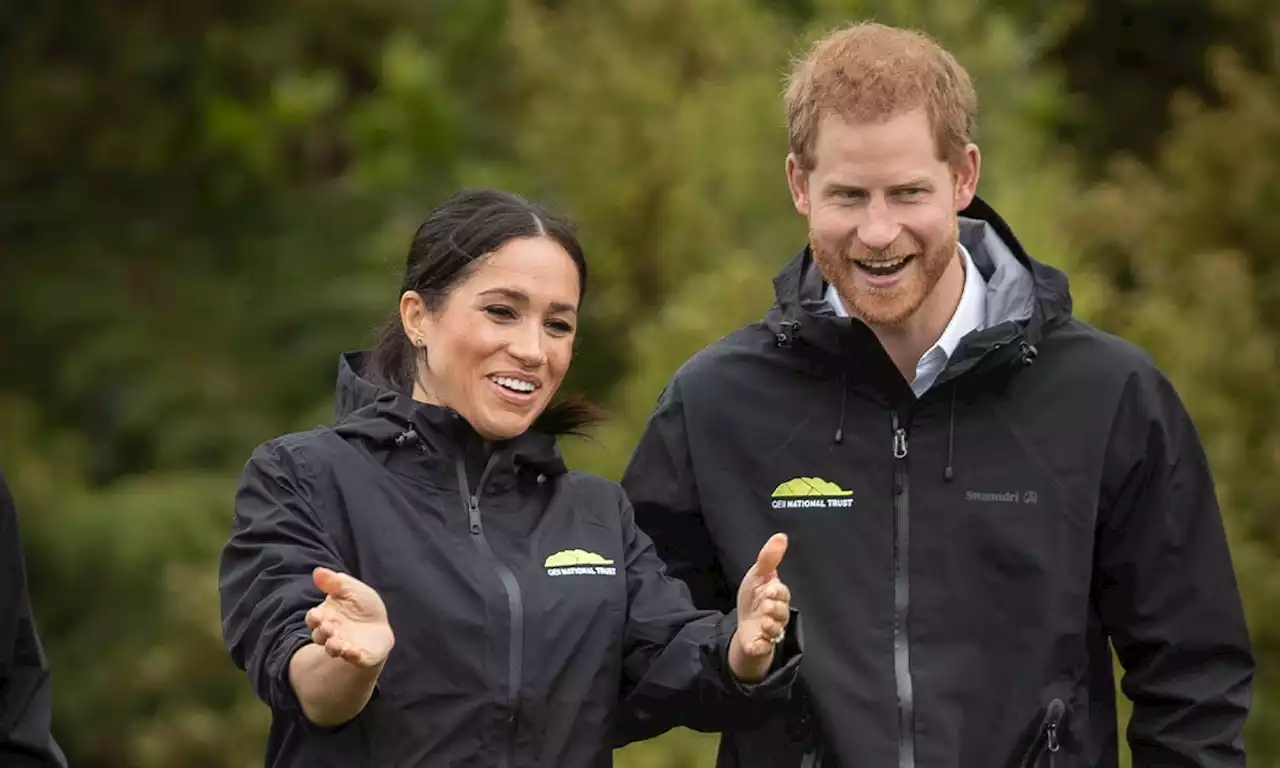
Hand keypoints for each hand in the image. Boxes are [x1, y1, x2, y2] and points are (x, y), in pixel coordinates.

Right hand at [304, 567, 394, 668]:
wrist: (379, 625)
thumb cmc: (361, 605)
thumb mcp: (350, 589)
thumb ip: (334, 582)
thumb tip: (318, 571)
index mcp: (325, 616)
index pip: (313, 618)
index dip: (313, 618)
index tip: (317, 615)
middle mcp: (331, 634)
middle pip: (319, 635)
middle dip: (322, 632)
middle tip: (327, 627)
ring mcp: (344, 646)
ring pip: (333, 649)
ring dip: (333, 647)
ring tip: (335, 644)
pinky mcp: (360, 656)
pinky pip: (355, 659)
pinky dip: (353, 657)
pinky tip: (354, 653)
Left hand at [728, 533, 790, 682]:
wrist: (745, 624)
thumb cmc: (754, 597)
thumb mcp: (758, 575)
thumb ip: (769, 558)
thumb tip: (781, 536)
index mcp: (777, 597)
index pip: (782, 594)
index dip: (776, 592)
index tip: (768, 590)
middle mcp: (777, 615)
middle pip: (781, 613)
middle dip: (774, 610)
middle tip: (765, 606)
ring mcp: (770, 631)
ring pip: (776, 631)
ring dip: (769, 628)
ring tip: (761, 623)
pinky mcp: (761, 645)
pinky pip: (763, 648)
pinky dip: (759, 648)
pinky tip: (752, 646)